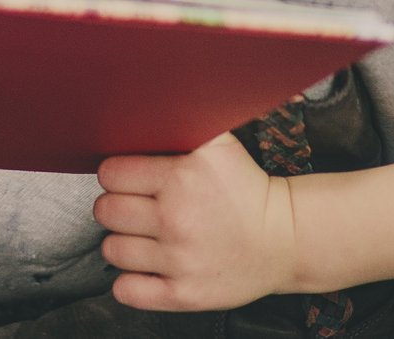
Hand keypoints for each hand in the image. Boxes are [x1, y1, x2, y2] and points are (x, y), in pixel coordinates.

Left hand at [95, 133, 298, 311]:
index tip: (130, 177)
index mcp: (182, 178)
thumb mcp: (219, 143)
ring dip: (121, 242)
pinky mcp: (185, 294)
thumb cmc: (246, 188)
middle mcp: (177, 220)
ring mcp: (180, 261)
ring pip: (112, 249)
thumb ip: (183, 118)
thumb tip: (147, 98)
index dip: (117, 174)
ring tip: (142, 235)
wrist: (286, 238)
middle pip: (106, 211)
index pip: (111, 174)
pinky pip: (127, 291)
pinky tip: (145, 266)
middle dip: (115, 205)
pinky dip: (128, 282)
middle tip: (135, 205)